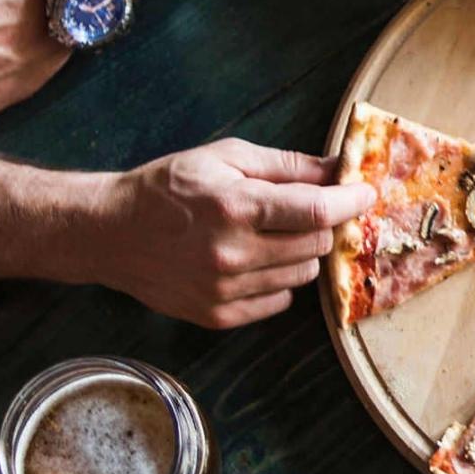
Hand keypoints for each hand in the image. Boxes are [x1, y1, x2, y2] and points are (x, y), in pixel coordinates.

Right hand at [88, 139, 375, 328]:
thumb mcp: (225, 157)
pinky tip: (254, 260)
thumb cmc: (169, 187)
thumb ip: (287, 165)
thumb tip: (338, 169)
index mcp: (236, 207)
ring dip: (301, 254)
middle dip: (321, 224)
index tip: (365, 194)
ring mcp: (225, 290)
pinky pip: (279, 301)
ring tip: (271, 235)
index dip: (351, 202)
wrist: (110, 232)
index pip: (317, 211)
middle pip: (317, 245)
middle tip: (305, 210)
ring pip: (303, 276)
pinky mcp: (218, 316)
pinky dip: (278, 280)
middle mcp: (232, 253)